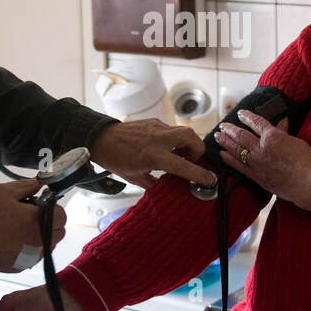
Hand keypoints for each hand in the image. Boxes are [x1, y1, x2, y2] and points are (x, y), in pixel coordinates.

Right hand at [0, 179, 66, 273]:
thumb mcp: (3, 192)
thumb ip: (27, 186)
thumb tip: (40, 184)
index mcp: (37, 221)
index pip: (62, 215)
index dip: (52, 208)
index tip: (39, 205)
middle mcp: (39, 242)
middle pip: (59, 232)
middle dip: (50, 222)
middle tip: (30, 216)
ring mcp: (31, 257)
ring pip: (49, 245)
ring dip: (42, 236)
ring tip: (20, 229)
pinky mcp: (22, 267)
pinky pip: (35, 256)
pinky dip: (31, 248)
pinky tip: (13, 241)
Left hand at [88, 120, 216, 190]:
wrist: (100, 138)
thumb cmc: (114, 158)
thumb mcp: (135, 177)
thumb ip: (155, 183)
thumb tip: (170, 188)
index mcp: (152, 156)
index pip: (184, 166)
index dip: (199, 174)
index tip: (210, 180)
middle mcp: (158, 139)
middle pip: (192, 138)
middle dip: (198, 151)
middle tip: (191, 162)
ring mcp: (157, 127)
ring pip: (184, 131)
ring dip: (188, 144)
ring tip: (179, 156)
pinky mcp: (154, 122)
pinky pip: (172, 130)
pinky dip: (175, 140)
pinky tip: (166, 149)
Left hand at [214, 109, 310, 209]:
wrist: (309, 183)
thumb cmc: (308, 161)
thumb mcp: (296, 142)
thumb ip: (285, 132)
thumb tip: (281, 122)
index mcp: (273, 136)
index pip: (256, 122)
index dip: (247, 117)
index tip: (241, 113)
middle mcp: (261, 148)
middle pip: (241, 135)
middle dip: (230, 129)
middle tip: (222, 125)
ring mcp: (256, 163)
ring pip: (236, 149)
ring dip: (225, 142)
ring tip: (217, 136)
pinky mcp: (256, 177)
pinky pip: (238, 166)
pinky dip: (229, 159)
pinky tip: (222, 154)